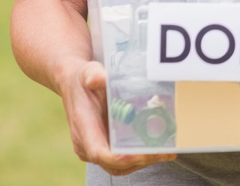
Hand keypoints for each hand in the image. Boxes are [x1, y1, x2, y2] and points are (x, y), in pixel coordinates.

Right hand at [58, 59, 177, 175]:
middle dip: (140, 162)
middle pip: (113, 165)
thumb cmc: (81, 79)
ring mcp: (95, 148)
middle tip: (165, 152)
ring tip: (166, 152)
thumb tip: (102, 77)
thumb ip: (94, 75)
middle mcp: (86, 144)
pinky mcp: (103, 146)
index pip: (100, 153)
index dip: (122, 158)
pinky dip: (139, 158)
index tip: (144, 154)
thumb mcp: (87, 72)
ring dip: (143, 162)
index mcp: (84, 128)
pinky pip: (121, 160)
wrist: (73, 85)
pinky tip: (157, 149)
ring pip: (119, 167)